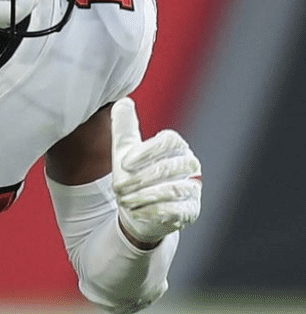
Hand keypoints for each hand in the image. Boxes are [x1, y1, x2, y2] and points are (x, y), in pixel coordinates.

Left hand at [111, 97, 201, 245]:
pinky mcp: (191, 210)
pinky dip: (154, 211)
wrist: (137, 210)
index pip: (170, 140)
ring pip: (173, 189)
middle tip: (119, 188)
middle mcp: (189, 165)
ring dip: (144, 196)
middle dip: (140, 179)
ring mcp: (193, 188)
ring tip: (126, 200)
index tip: (124, 163)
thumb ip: (125, 127)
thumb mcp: (124, 151)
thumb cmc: (133, 175)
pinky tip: (138, 212)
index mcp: (175, 147)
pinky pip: (177, 210)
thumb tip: (123, 101)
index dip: (147, 151)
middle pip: (170, 167)